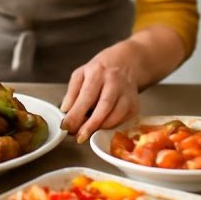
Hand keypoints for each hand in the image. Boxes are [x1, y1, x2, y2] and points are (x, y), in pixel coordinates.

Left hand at [59, 26, 188, 142]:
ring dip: (101, 128)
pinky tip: (102, 126)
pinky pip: (123, 120)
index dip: (76, 113)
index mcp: (97, 72)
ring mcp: (127, 93)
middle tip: (79, 137)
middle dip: (90, 125)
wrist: (127, 62)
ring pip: (116, 115)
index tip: (66, 126)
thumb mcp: (81, 74)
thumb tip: (65, 112)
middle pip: (104, 106)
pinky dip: (111, 126)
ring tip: (87, 133)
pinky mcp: (135, 104)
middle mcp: (114, 82)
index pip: (86, 96)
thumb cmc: (100, 70)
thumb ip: (72, 92)